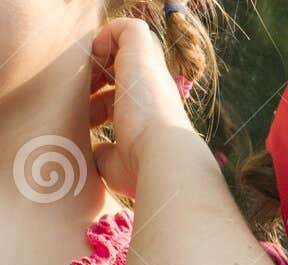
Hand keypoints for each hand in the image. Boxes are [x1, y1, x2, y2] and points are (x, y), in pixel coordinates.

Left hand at [89, 17, 194, 196]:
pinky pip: (128, 27)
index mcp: (148, 114)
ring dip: (101, 53)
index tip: (84, 115)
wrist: (163, 158)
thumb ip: (104, 153)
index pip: (121, 96)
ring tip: (85, 74)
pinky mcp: (144, 53)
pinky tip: (97, 57)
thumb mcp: (116, 164)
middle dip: (94, 74)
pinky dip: (108, 33)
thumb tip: (96, 151)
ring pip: (127, 44)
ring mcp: (150, 69)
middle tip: (77, 91)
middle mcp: (152, 89)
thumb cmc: (141, 168)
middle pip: (122, 67)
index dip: (98, 98)